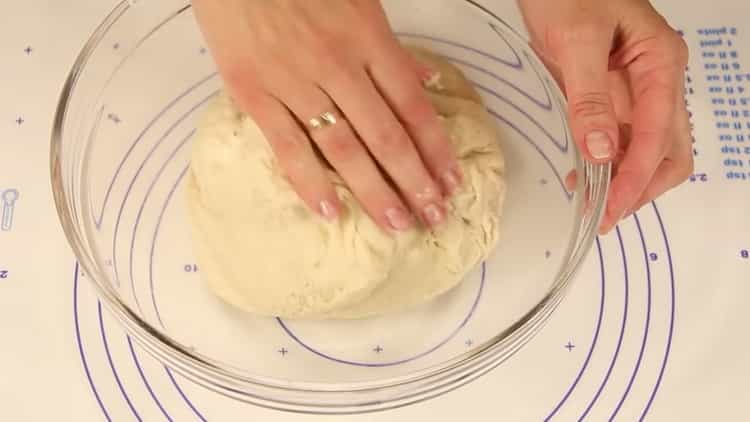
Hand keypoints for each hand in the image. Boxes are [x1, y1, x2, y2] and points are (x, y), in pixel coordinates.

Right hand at [191, 0, 460, 231]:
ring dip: (374, 191)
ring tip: (397, 224)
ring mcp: (294, 81)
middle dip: (414, 182)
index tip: (451, 182)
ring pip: (344, 149)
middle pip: (386, 136)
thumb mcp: (358, 0)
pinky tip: (331, 212)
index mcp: (367, 37)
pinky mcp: (254, 92)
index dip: (436, 149)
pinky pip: (287, 146)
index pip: (412, 106)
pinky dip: (309, 182)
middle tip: (433, 217)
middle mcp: (337, 64)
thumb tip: (428, 78)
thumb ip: (392, 47)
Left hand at [518, 0, 692, 232]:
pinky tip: (584, 176)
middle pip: (667, 150)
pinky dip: (605, 163)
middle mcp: (656, 80)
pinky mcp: (609, 95)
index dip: (636, 176)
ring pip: (643, 149)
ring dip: (622, 181)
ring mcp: (634, 89)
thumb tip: (602, 151)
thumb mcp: (577, 41)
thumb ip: (590, 98)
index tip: (612, 207)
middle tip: (605, 216)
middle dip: (640, 187)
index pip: (659, 135)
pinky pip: (617, 138)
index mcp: (661, 63)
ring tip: (591, 206)